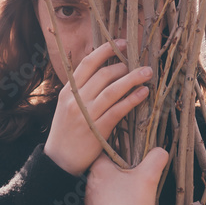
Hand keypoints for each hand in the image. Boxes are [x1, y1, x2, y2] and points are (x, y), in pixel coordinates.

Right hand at [44, 40, 152, 176]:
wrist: (58, 161)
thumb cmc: (66, 133)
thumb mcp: (66, 107)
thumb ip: (81, 90)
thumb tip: (102, 72)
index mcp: (67, 91)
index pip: (87, 64)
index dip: (105, 50)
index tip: (120, 43)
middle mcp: (75, 100)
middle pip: (103, 74)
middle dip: (124, 66)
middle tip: (140, 65)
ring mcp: (85, 115)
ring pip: (112, 90)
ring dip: (132, 79)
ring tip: (147, 73)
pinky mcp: (96, 130)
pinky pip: (117, 111)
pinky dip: (131, 100)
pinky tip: (143, 94)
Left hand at [84, 146, 171, 204]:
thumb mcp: (149, 177)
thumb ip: (156, 158)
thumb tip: (161, 151)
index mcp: (98, 170)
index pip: (105, 150)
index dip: (119, 149)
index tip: (130, 152)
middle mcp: (89, 185)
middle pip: (105, 170)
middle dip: (119, 171)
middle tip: (134, 175)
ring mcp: (89, 203)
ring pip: (104, 188)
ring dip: (116, 189)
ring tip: (131, 195)